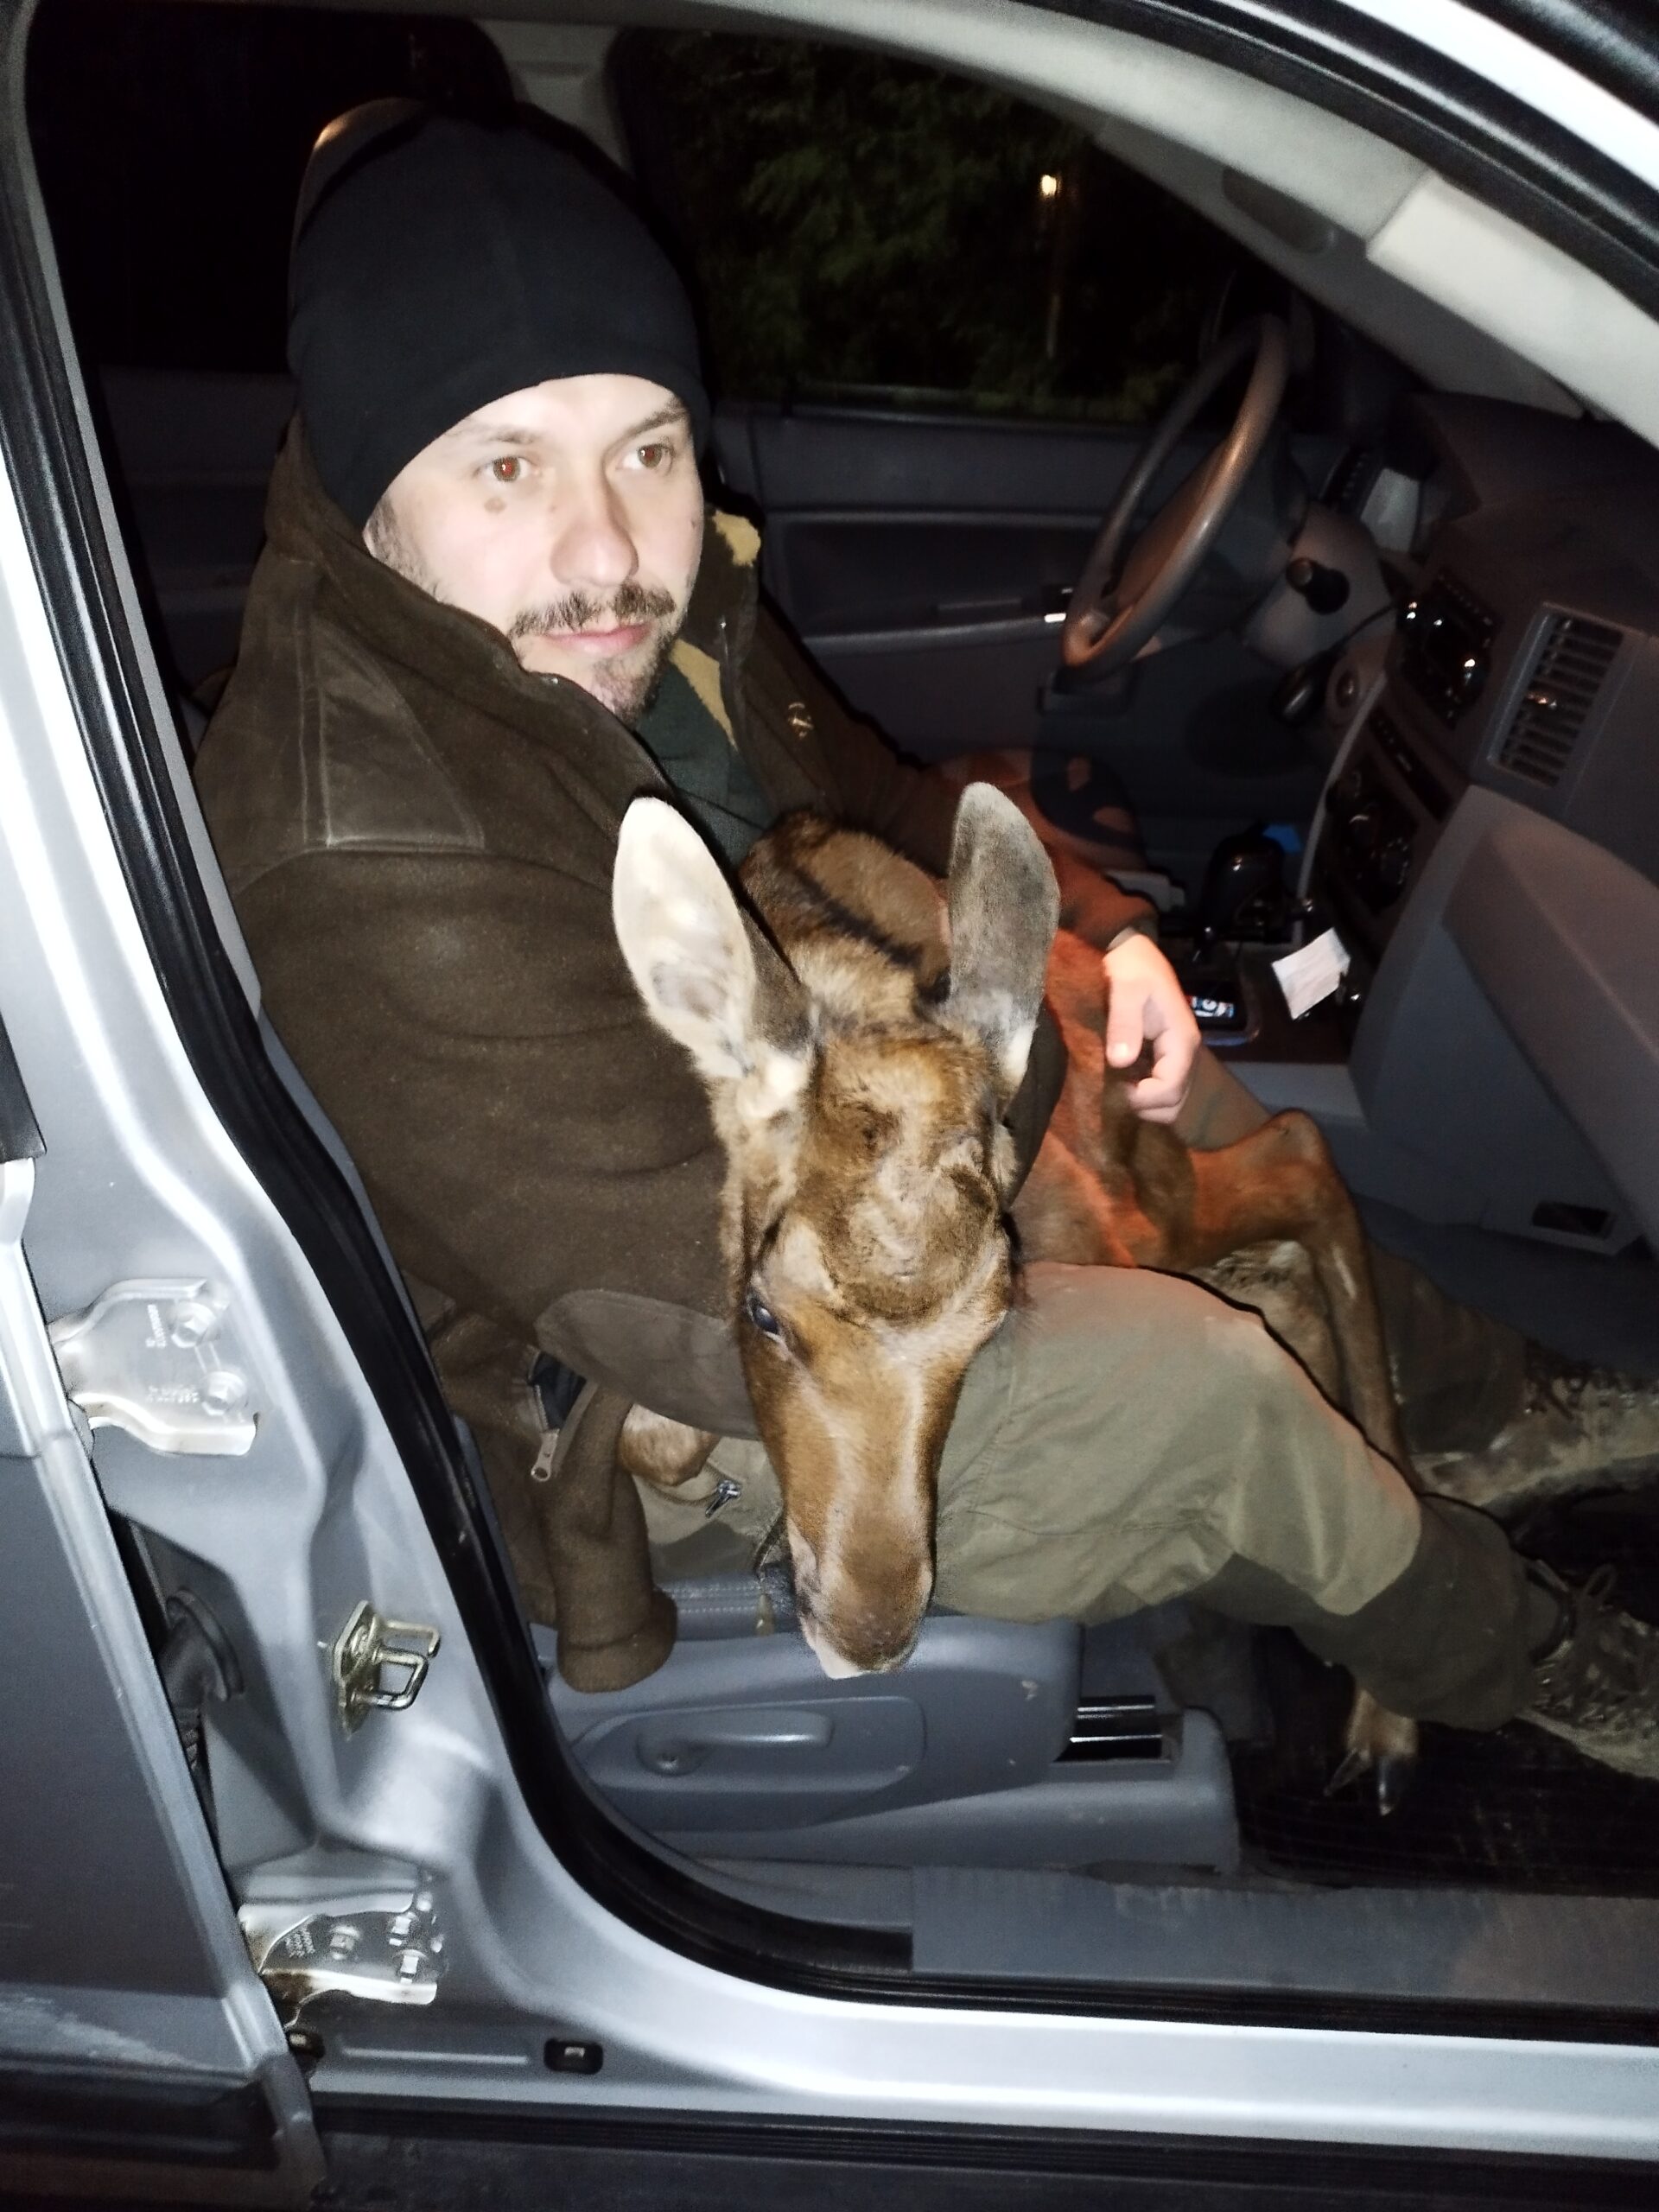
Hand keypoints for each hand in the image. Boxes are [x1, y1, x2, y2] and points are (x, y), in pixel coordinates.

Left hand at [1102, 930, 1200, 1123]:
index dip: (1143, 1098)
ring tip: (1116, 1090)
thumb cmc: (1130, 966)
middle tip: (1114, 1094)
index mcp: (1181, 1039)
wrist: (1131, 949)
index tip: (1114, 1089)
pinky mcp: (1163, 1055)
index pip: (1171, 1088)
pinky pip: (1161, 1087)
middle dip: (1146, 1107)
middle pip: (1175, 1102)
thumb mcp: (1125, 988)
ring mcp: (1175, 1055)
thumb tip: (1121, 1061)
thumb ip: (1124, 1023)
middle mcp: (1184, 1052)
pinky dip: (1143, 1095)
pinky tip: (1120, 1084)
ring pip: (1170, 1100)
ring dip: (1145, 1104)